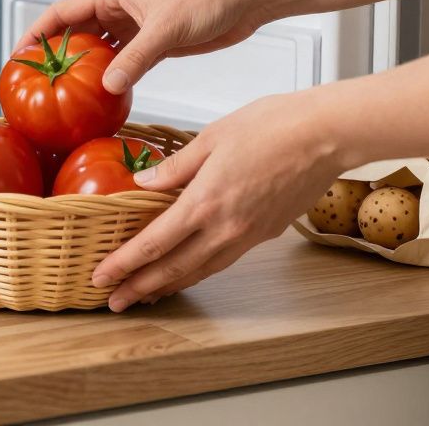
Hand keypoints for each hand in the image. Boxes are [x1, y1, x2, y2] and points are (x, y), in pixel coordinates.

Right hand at [17, 0, 272, 93]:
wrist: (244, 0)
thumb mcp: (166, 29)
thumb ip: (135, 58)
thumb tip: (106, 87)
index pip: (62, 12)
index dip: (36, 33)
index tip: (18, 56)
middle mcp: (119, 9)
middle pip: (74, 32)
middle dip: (54, 54)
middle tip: (35, 83)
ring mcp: (134, 27)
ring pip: (97, 49)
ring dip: (82, 69)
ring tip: (62, 95)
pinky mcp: (151, 43)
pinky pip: (120, 62)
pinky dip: (110, 77)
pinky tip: (102, 96)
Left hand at [92, 92, 349, 310]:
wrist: (327, 135)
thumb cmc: (272, 126)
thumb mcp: (210, 137)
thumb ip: (174, 167)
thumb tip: (143, 183)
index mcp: (205, 202)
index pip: (153, 244)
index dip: (123, 264)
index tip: (101, 278)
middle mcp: (225, 228)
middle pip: (173, 269)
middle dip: (139, 288)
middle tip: (114, 302)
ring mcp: (248, 235)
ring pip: (200, 271)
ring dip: (169, 286)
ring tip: (145, 296)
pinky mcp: (265, 234)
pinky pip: (223, 261)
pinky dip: (199, 272)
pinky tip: (188, 271)